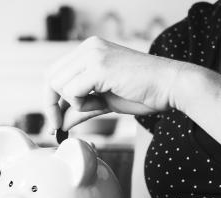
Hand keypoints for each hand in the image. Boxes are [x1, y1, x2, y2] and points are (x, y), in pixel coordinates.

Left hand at [45, 36, 182, 130]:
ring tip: (95, 106)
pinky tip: (101, 102)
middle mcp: (88, 47)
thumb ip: (80, 108)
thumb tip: (59, 124)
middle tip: (56, 127)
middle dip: (50, 105)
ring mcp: (93, 54)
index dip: (50, 98)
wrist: (170, 87)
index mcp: (89, 50)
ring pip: (58, 84)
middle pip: (50, 77)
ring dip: (71, 104)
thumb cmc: (142, 93)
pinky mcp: (99, 66)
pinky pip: (72, 91)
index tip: (54, 121)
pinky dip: (80, 104)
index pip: (55, 73)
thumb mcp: (103, 102)